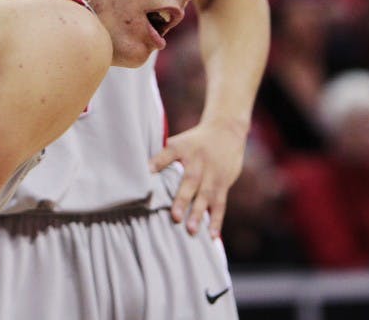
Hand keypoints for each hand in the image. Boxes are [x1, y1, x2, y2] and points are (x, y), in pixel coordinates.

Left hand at [149, 119, 246, 237]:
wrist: (225, 132)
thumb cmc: (195, 141)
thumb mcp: (177, 142)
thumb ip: (162, 157)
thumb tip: (143, 172)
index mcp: (183, 149)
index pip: (168, 155)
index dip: (157, 163)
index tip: (147, 174)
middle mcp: (199, 163)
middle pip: (190, 182)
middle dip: (182, 200)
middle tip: (175, 217)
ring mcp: (213, 174)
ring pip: (206, 196)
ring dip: (199, 214)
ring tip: (192, 230)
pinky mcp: (223, 184)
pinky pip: (220, 204)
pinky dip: (217, 221)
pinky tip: (213, 236)